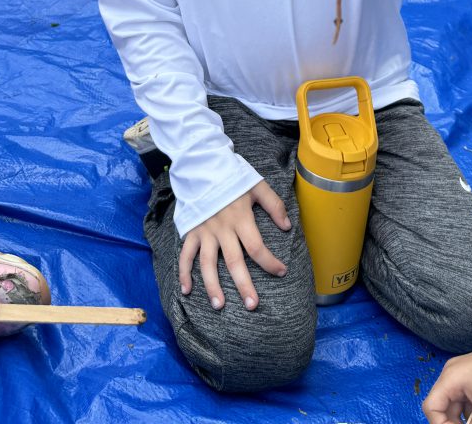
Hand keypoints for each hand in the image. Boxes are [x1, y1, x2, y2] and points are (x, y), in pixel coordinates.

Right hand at [178, 181, 290, 310]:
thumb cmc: (233, 177)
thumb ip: (274, 205)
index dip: (269, 262)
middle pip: (234, 261)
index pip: (256, 246)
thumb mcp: (258, 186)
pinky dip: (184, 272)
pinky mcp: (191, 231)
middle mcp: (222, 229)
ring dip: (213, 286)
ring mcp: (205, 232)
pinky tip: (187, 290)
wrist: (204, 166)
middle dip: (243, 285)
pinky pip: (185, 255)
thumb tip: (287, 226)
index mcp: (240, 218)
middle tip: (252, 305)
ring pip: (207, 264)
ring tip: (220, 305)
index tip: (281, 272)